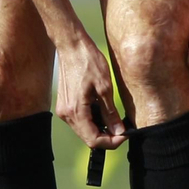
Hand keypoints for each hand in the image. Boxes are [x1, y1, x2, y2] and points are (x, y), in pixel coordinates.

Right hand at [53, 33, 127, 149]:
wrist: (71, 45)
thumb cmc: (88, 61)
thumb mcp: (105, 87)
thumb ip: (110, 113)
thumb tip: (119, 131)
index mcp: (75, 111)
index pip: (94, 140)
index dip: (111, 142)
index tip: (124, 135)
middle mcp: (66, 114)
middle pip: (88, 138)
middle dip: (106, 137)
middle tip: (122, 128)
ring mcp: (63, 110)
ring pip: (84, 130)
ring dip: (99, 128)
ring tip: (113, 117)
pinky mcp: (64, 104)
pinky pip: (79, 120)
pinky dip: (92, 119)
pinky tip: (101, 109)